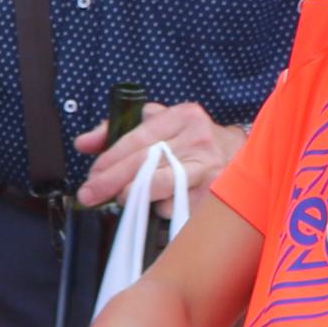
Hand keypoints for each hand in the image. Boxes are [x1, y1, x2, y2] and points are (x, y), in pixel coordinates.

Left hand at [75, 100, 234, 209]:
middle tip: (90, 195)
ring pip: (162, 186)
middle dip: (111, 181)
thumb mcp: (161, 124)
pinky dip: (161, 210)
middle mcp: (198, 139)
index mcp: (182, 116)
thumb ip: (118, 130)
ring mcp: (209, 168)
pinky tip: (153, 209)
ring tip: (121, 200)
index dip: (109, 159)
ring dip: (136, 197)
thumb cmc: (192, 141)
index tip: (91, 175)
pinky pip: (179, 207)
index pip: (137, 139)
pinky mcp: (216, 194)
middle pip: (145, 163)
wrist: (244, 156)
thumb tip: (84, 143)